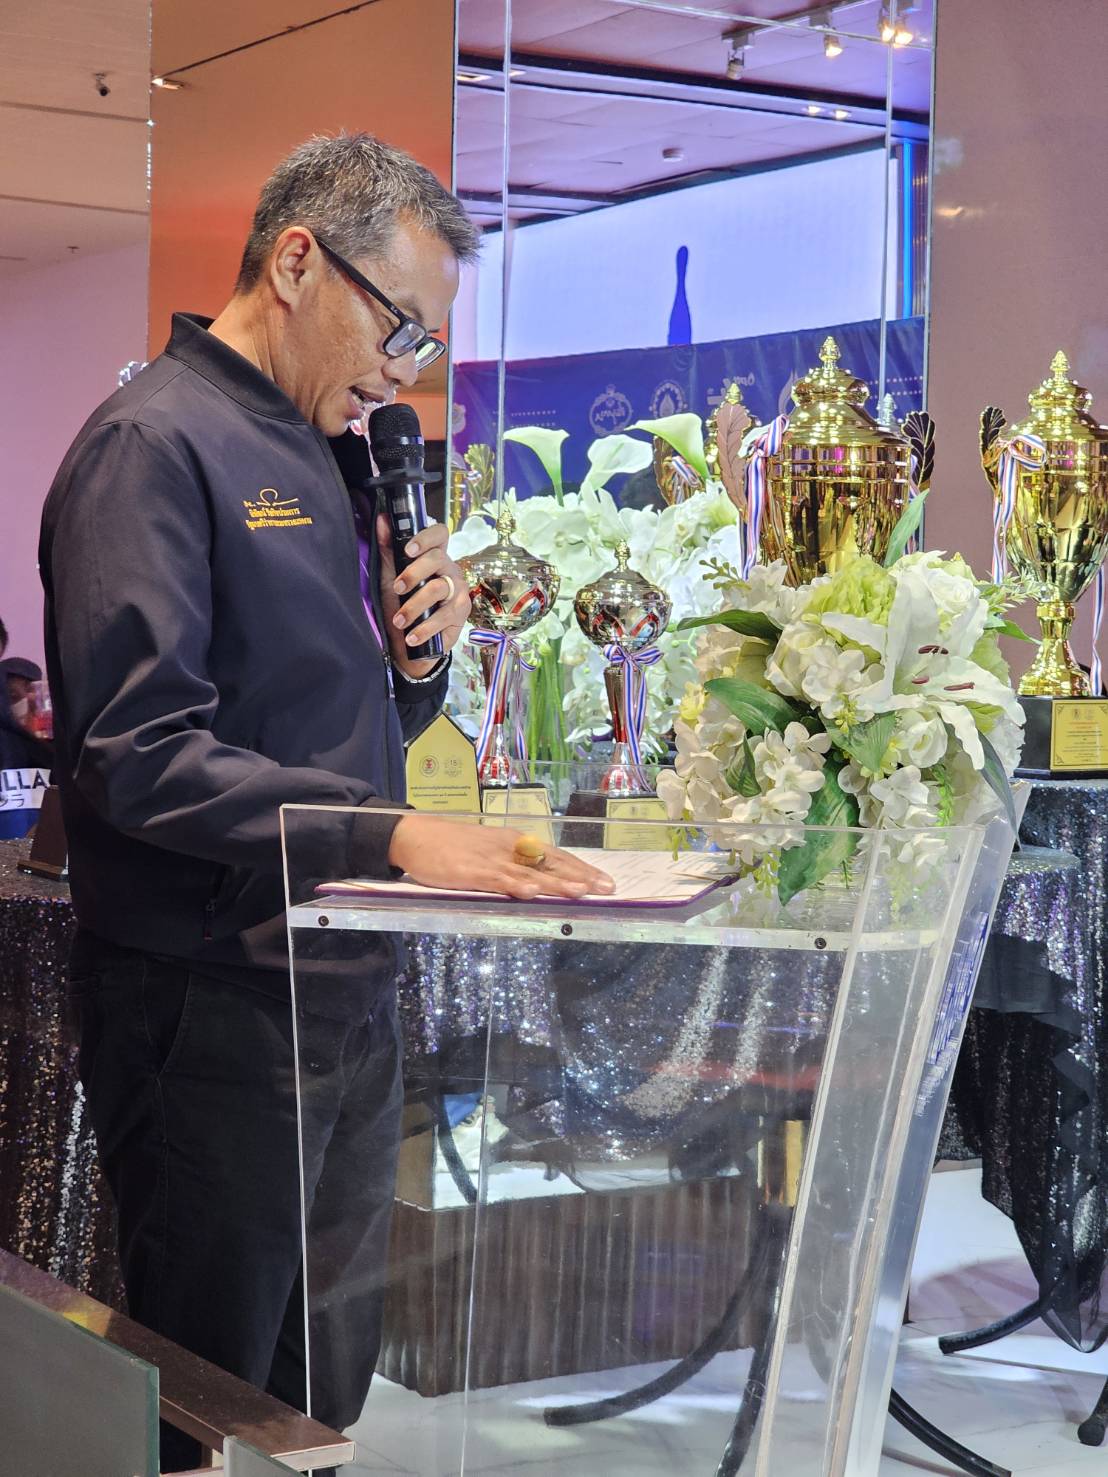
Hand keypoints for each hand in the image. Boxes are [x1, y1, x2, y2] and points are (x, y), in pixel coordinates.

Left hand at [377, 515, 470, 678]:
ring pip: (438, 589)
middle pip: (438, 559)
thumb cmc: (400, 604)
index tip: (408, 550)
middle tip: (397, 588)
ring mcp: (457, 591)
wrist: (408, 641)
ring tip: (399, 621)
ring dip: (414, 607)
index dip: (426, 538)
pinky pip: (443, 616)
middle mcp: (449, 570)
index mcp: (434, 556)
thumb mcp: (389, 576)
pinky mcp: (461, 613)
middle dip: (413, 573)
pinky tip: (411, 636)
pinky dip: (424, 628)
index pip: (440, 534)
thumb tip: (383, 519)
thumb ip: (388, 549)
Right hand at [388, 815, 615, 900]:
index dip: (582, 869)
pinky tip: (530, 892)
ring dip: (556, 882)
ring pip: (530, 872)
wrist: (417, 835)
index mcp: (517, 844)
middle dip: (580, 877)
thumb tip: (542, 882)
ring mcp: (491, 859)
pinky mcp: (471, 871)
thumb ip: (514, 865)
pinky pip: (497, 878)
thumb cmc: (455, 847)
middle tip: (608, 889)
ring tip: (581, 891)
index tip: (605, 881)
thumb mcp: (491, 851)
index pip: (556, 857)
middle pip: (551, 864)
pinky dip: (514, 884)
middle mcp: (510, 848)